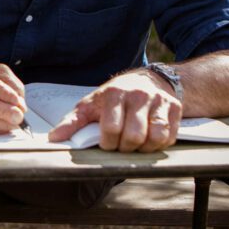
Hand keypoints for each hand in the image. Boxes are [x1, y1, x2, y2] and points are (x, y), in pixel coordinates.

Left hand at [48, 70, 181, 151]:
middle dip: (125, 148)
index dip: (108, 143)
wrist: (147, 80)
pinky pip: (169, 137)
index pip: (111, 128)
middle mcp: (138, 95)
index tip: (106, 142)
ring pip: (155, 138)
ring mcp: (159, 101)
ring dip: (144, 148)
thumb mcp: (91, 105)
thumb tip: (53, 139)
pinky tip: (150, 139)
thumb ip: (72, 122)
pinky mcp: (174, 109)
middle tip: (122, 144)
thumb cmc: (114, 97)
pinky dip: (159, 144)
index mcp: (114, 94)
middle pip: (134, 136)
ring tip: (136, 143)